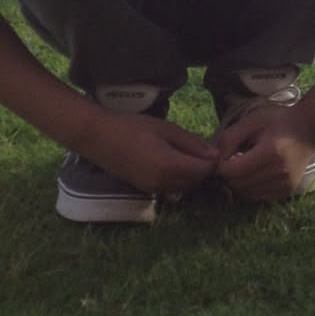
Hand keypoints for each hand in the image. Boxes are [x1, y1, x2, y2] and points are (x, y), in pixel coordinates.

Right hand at [79, 110, 217, 197]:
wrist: (98, 137)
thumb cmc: (132, 127)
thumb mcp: (165, 128)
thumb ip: (191, 142)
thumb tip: (214, 154)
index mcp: (168, 165)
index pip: (203, 170)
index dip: (213, 162)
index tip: (216, 149)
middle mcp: (162, 182)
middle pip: (195, 181)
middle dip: (203, 169)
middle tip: (204, 150)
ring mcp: (152, 188)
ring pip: (184, 187)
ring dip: (192, 175)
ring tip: (189, 154)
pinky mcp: (145, 189)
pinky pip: (170, 187)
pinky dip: (179, 178)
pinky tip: (175, 162)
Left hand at [215, 105, 314, 202]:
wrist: (308, 129)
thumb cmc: (278, 121)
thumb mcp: (252, 121)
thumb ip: (230, 138)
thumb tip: (218, 159)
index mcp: (270, 152)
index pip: (232, 171)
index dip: (223, 164)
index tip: (228, 153)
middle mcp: (279, 172)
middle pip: (238, 184)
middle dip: (230, 174)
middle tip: (236, 159)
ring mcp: (285, 183)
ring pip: (247, 193)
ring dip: (240, 182)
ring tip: (247, 165)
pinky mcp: (287, 190)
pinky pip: (259, 197)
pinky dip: (251, 188)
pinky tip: (256, 173)